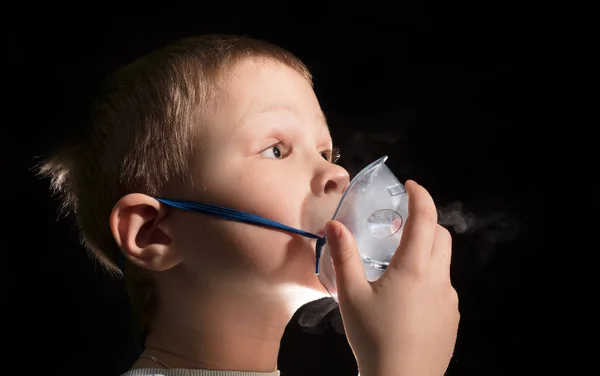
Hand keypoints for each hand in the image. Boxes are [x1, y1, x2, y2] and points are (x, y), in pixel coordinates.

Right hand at [325, 180, 459, 375]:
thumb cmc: (373, 338)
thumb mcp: (351, 295)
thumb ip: (343, 256)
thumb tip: (334, 225)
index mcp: (415, 268)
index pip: (426, 218)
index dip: (421, 196)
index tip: (411, 185)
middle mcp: (439, 279)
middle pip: (442, 236)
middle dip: (426, 221)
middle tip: (402, 223)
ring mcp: (449, 300)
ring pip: (443, 262)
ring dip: (427, 251)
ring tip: (398, 264)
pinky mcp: (451, 318)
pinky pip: (443, 286)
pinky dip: (429, 277)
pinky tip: (407, 298)